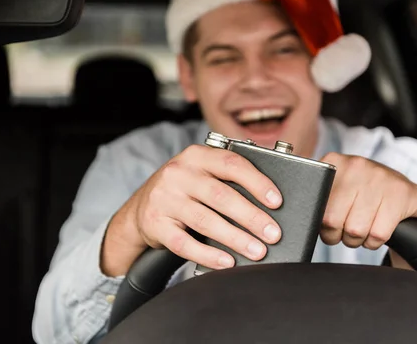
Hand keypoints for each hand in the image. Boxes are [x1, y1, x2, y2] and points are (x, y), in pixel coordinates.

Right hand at [101, 145, 282, 276]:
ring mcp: (165, 199)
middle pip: (221, 196)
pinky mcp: (155, 224)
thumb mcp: (201, 173)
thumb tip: (269, 201)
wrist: (139, 208)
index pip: (231, 164)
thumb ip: (228, 179)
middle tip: (273, 233)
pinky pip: (184, 243)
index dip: (257, 182)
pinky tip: (227, 261)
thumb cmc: (183, 190)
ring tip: (257, 250)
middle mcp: (178, 174)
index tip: (276, 201)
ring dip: (235, 238)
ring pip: (205, 220)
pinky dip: (208, 255)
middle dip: (251, 217)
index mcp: (196, 156)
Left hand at [319, 153, 416, 249]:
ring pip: (355, 230)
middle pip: (332, 220)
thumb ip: (317, 194)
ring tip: (361, 230)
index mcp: (335, 162)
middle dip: (336, 235)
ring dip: (356, 240)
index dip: (320, 222)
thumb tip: (297, 211)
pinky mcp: (401, 194)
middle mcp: (356, 165)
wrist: (406, 194)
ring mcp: (380, 177)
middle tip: (344, 231)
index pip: (315, 203)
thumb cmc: (363, 195)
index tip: (327, 224)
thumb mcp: (338, 186)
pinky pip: (377, 234)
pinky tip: (376, 231)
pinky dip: (374, 242)